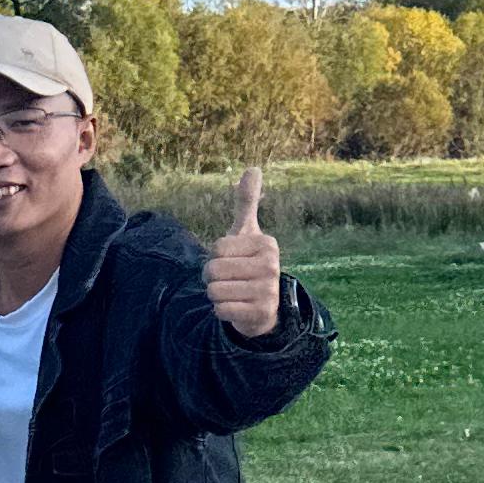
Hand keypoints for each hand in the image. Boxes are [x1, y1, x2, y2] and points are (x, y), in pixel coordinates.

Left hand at [204, 166, 281, 338]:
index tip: (231, 261)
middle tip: (229, 280)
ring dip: (216, 295)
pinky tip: (236, 308)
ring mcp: (269, 291)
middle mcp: (272, 266)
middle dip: (211, 278)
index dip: (215, 257)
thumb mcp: (247, 232)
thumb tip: (252, 168)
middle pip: (213, 269)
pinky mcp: (261, 314)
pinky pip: (221, 310)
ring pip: (214, 291)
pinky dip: (221, 311)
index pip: (216, 247)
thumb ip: (247, 202)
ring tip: (233, 294)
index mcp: (267, 243)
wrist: (263, 307)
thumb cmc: (248, 264)